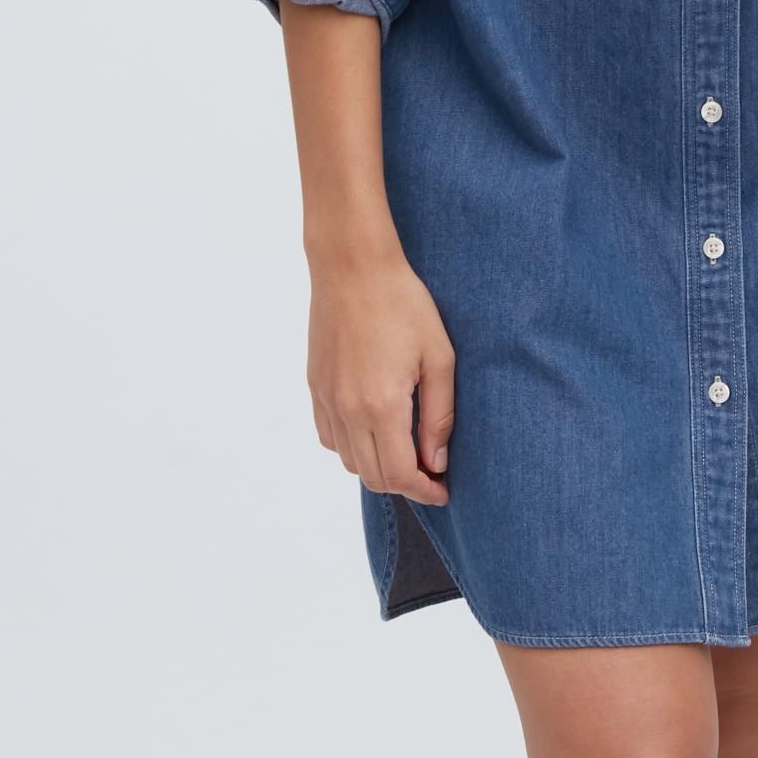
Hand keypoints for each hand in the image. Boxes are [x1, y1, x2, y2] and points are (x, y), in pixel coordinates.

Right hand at [306, 247, 454, 505]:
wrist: (352, 266)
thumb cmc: (402, 303)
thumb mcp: (438, 356)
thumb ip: (439, 415)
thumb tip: (436, 461)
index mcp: (382, 405)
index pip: (400, 475)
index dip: (425, 491)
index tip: (443, 490)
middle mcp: (348, 410)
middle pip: (373, 476)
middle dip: (404, 483)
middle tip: (429, 471)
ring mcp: (326, 399)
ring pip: (348, 461)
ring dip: (377, 466)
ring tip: (404, 450)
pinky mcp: (315, 386)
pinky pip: (329, 437)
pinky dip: (351, 447)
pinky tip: (372, 429)